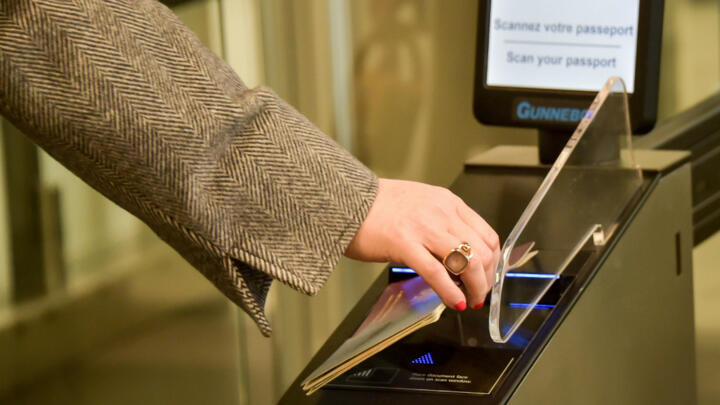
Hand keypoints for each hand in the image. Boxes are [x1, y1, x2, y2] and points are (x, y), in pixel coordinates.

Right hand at [345, 178, 500, 309]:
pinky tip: (454, 302)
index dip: (492, 261)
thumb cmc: (378, 206)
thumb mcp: (421, 203)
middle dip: (485, 279)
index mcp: (447, 202)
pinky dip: (450, 293)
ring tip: (470, 301)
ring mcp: (424, 228)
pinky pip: (437, 273)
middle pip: (482, 251)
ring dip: (475, 288)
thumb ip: (442, 223)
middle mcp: (441, 213)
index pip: (487, 234)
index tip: (486, 276)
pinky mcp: (404, 245)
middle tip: (479, 293)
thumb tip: (459, 254)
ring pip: (467, 262)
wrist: (346, 200)